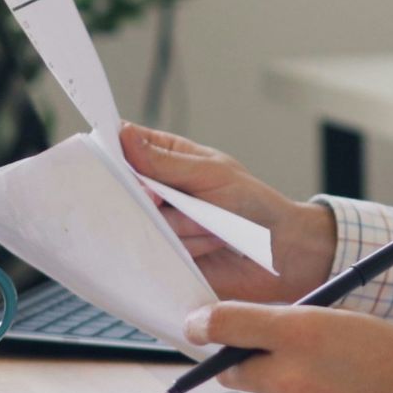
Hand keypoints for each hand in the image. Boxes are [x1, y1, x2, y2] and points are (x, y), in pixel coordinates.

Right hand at [121, 123, 335, 303]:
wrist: (279, 252)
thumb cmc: (252, 204)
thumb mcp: (211, 173)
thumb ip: (165, 162)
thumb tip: (125, 135)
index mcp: (167, 159)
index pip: (124, 146)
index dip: (113, 151)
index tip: (115, 158)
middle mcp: (157, 191)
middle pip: (123, 189)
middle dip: (153, 197)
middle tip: (173, 200)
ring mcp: (158, 225)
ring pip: (142, 222)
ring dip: (184, 226)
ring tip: (212, 225)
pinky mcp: (164, 256)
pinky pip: (155, 252)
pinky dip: (187, 248)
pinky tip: (210, 245)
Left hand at [185, 302, 392, 392]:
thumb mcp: (344, 322)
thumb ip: (291, 326)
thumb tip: (243, 336)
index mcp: (303, 331)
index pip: (227, 324)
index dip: (204, 323)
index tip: (196, 326)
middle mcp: (291, 377)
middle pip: (233, 370)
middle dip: (248, 364)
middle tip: (279, 363)